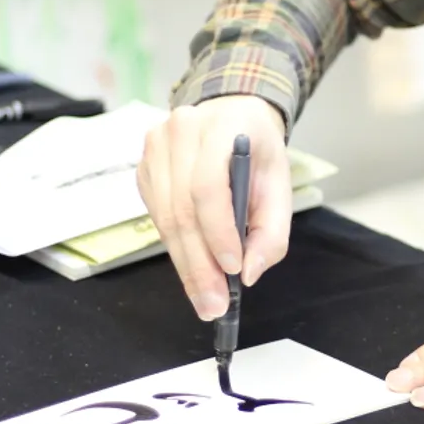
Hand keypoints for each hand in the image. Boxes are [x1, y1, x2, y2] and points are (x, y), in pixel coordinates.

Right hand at [138, 97, 290, 319]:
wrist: (231, 119)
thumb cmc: (257, 154)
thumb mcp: (280, 187)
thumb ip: (272, 232)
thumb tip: (250, 273)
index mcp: (222, 126)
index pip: (207, 186)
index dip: (218, 232)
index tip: (233, 270)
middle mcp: (180, 130)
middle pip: (182, 209)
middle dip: (199, 265)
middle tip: (213, 305)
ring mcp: (155, 148)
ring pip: (166, 218)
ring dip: (185, 264)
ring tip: (204, 299)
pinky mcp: (143, 168)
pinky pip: (157, 217)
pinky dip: (175, 248)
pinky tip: (192, 269)